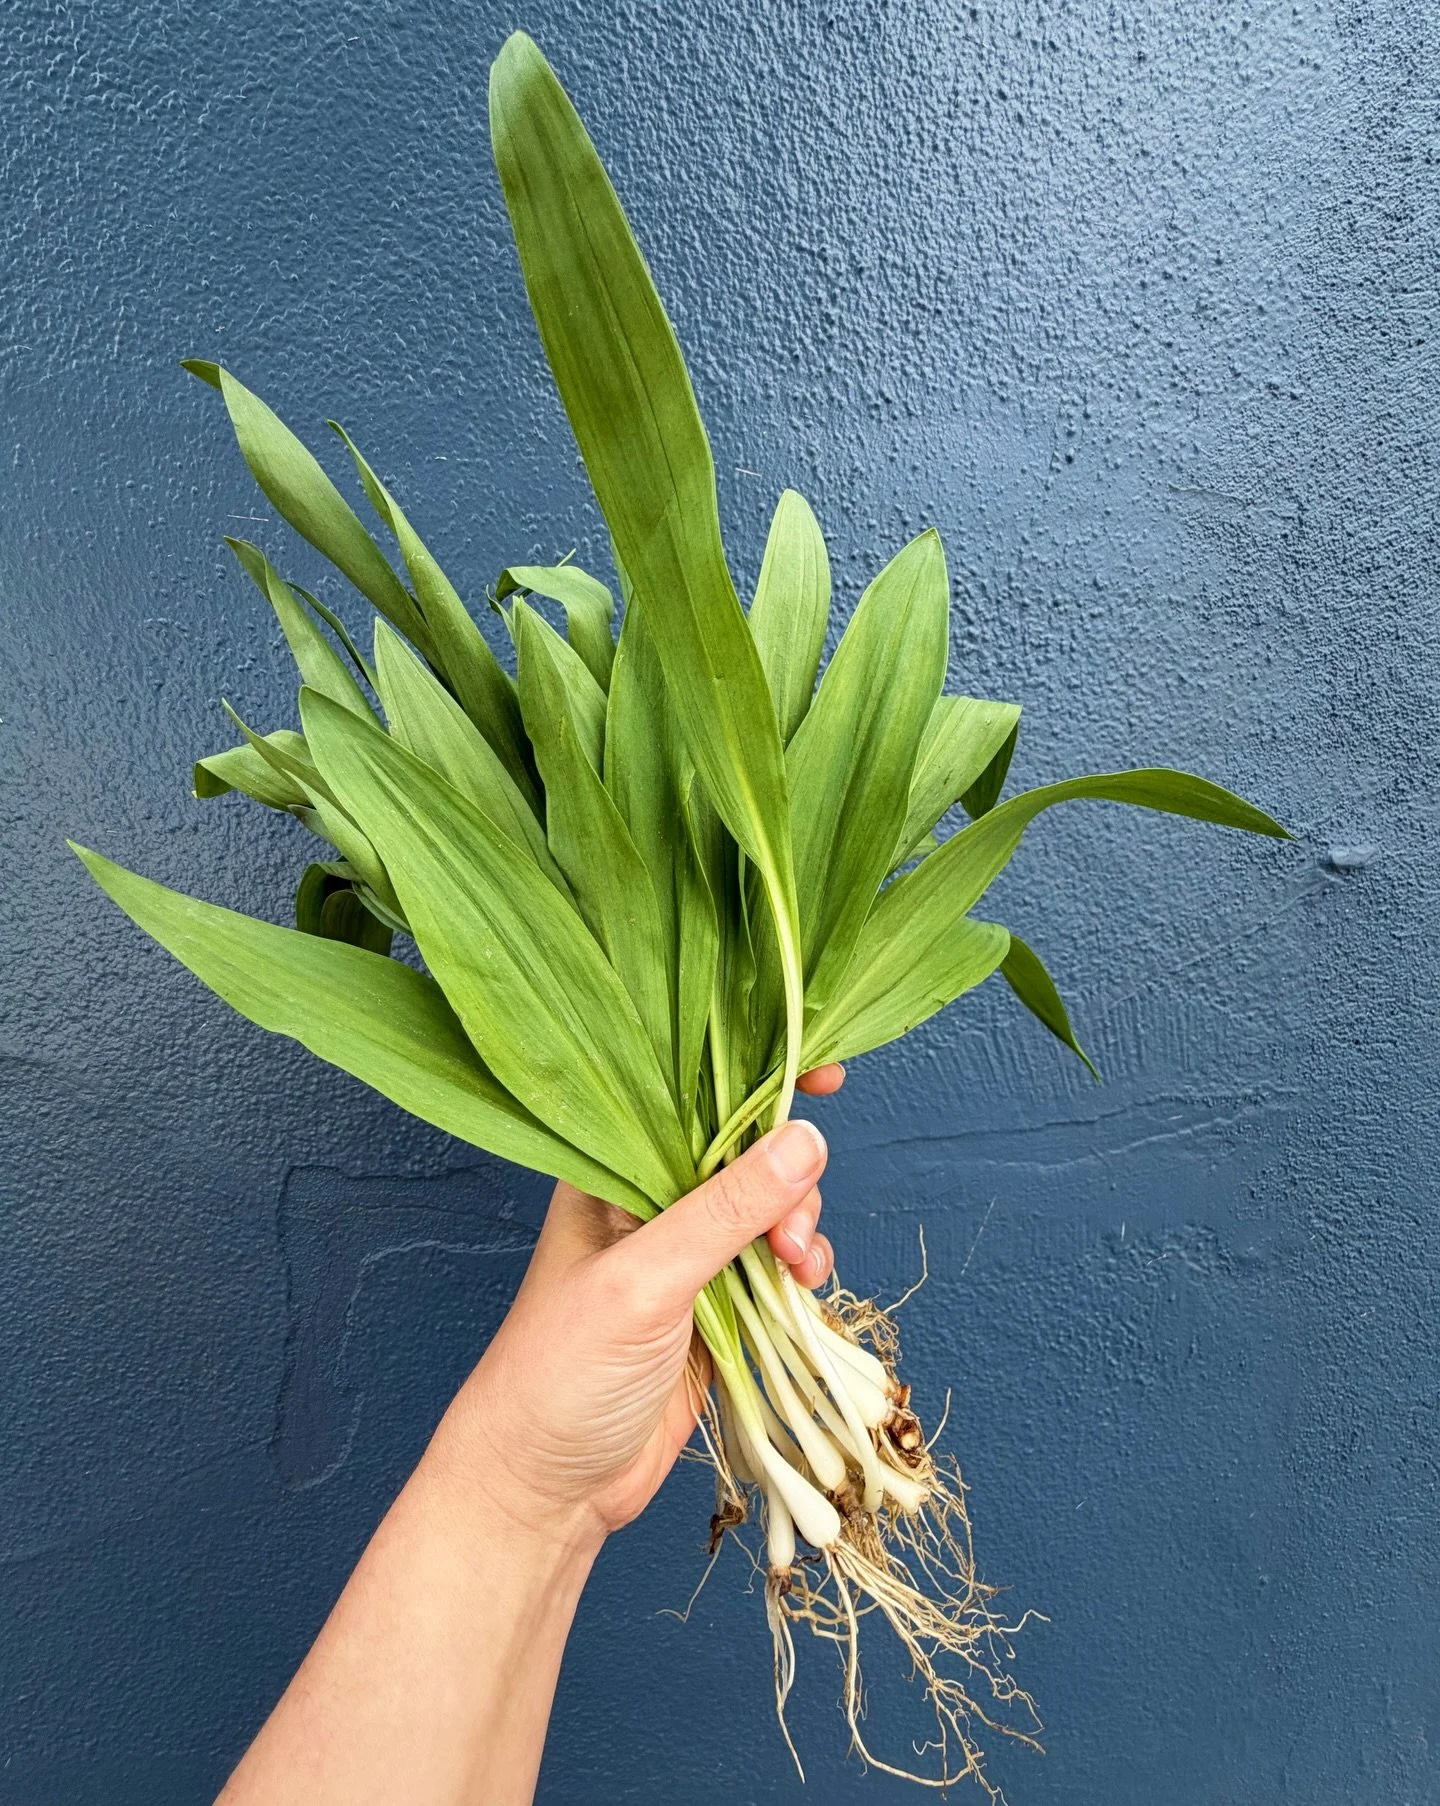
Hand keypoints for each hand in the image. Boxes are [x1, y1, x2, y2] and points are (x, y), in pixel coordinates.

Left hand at [433, 1065, 845, 1548]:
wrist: (546, 1488)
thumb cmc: (560, 1372)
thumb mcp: (645, 1282)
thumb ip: (724, 1211)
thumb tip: (805, 1140)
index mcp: (612, 1170)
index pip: (692, 1099)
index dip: (758, 1080)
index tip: (825, 1073)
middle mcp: (649, 1202)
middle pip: (746, 1154)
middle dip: (789, 1177)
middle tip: (792, 1232)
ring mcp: (683, 1256)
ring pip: (767, 1211)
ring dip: (798, 1229)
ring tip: (797, 1269)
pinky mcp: (713, 1309)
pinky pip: (773, 1268)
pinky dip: (799, 1273)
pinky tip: (803, 1289)